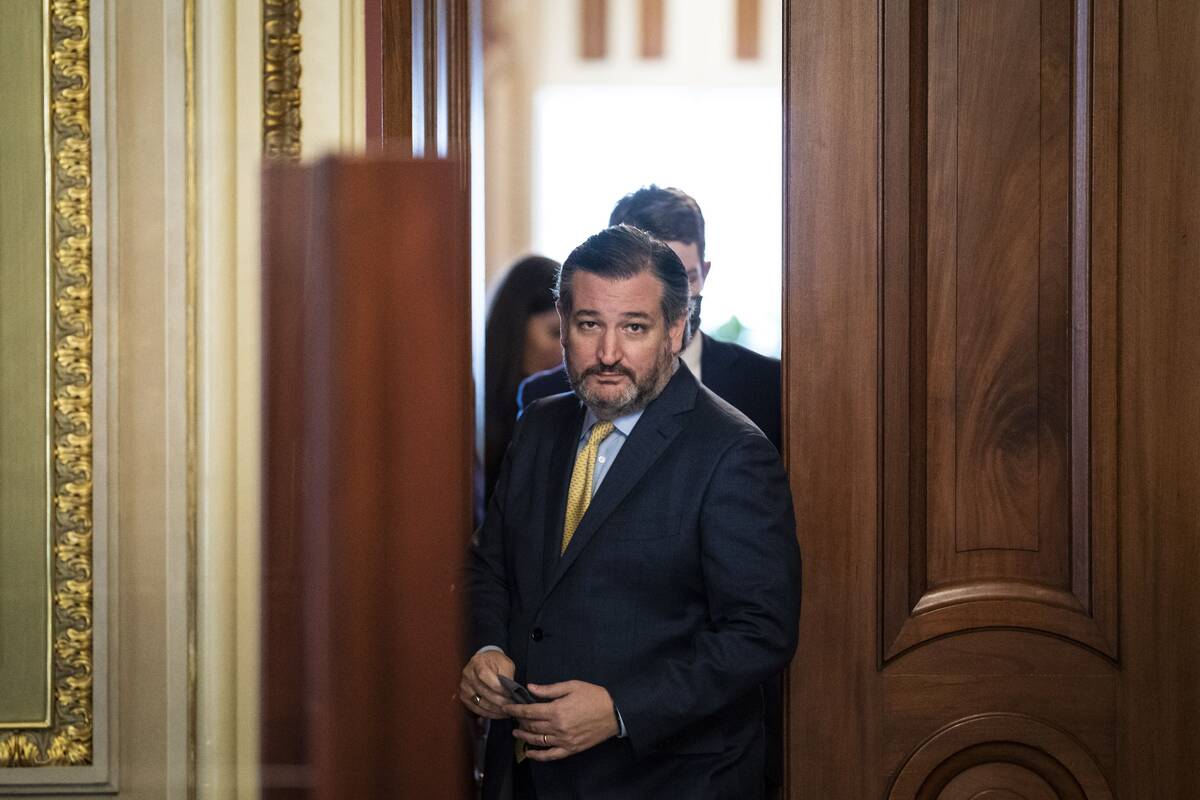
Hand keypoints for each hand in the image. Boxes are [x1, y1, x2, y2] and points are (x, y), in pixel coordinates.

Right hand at [459, 650, 515, 719]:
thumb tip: (512, 692)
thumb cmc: (496, 663)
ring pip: (480, 703)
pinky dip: (488, 714)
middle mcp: (468, 674)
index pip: (484, 676)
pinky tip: (498, 714)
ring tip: (507, 711)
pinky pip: (476, 709)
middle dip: (499, 701)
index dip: (497, 687)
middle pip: (483, 691)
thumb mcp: (505, 663)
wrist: (485, 663)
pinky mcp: (464, 697)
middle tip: (511, 705)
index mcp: (477, 662)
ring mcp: (464, 687)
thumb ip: (507, 675)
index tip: (510, 693)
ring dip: (495, 710)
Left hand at [505, 680, 619, 760]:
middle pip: (532, 726)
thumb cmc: (594, 696)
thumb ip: (549, 689)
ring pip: (538, 741)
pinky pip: (551, 755)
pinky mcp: (571, 749)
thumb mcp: (571, 686)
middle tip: (513, 718)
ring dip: (524, 738)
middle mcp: (558, 727)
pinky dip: (538, 756)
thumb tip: (530, 688)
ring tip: (516, 734)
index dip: (515, 710)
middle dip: (519, 722)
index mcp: (556, 710)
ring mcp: (564, 740)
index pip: (529, 711)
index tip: (506, 707)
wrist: (614, 712)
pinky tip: (530, 753)